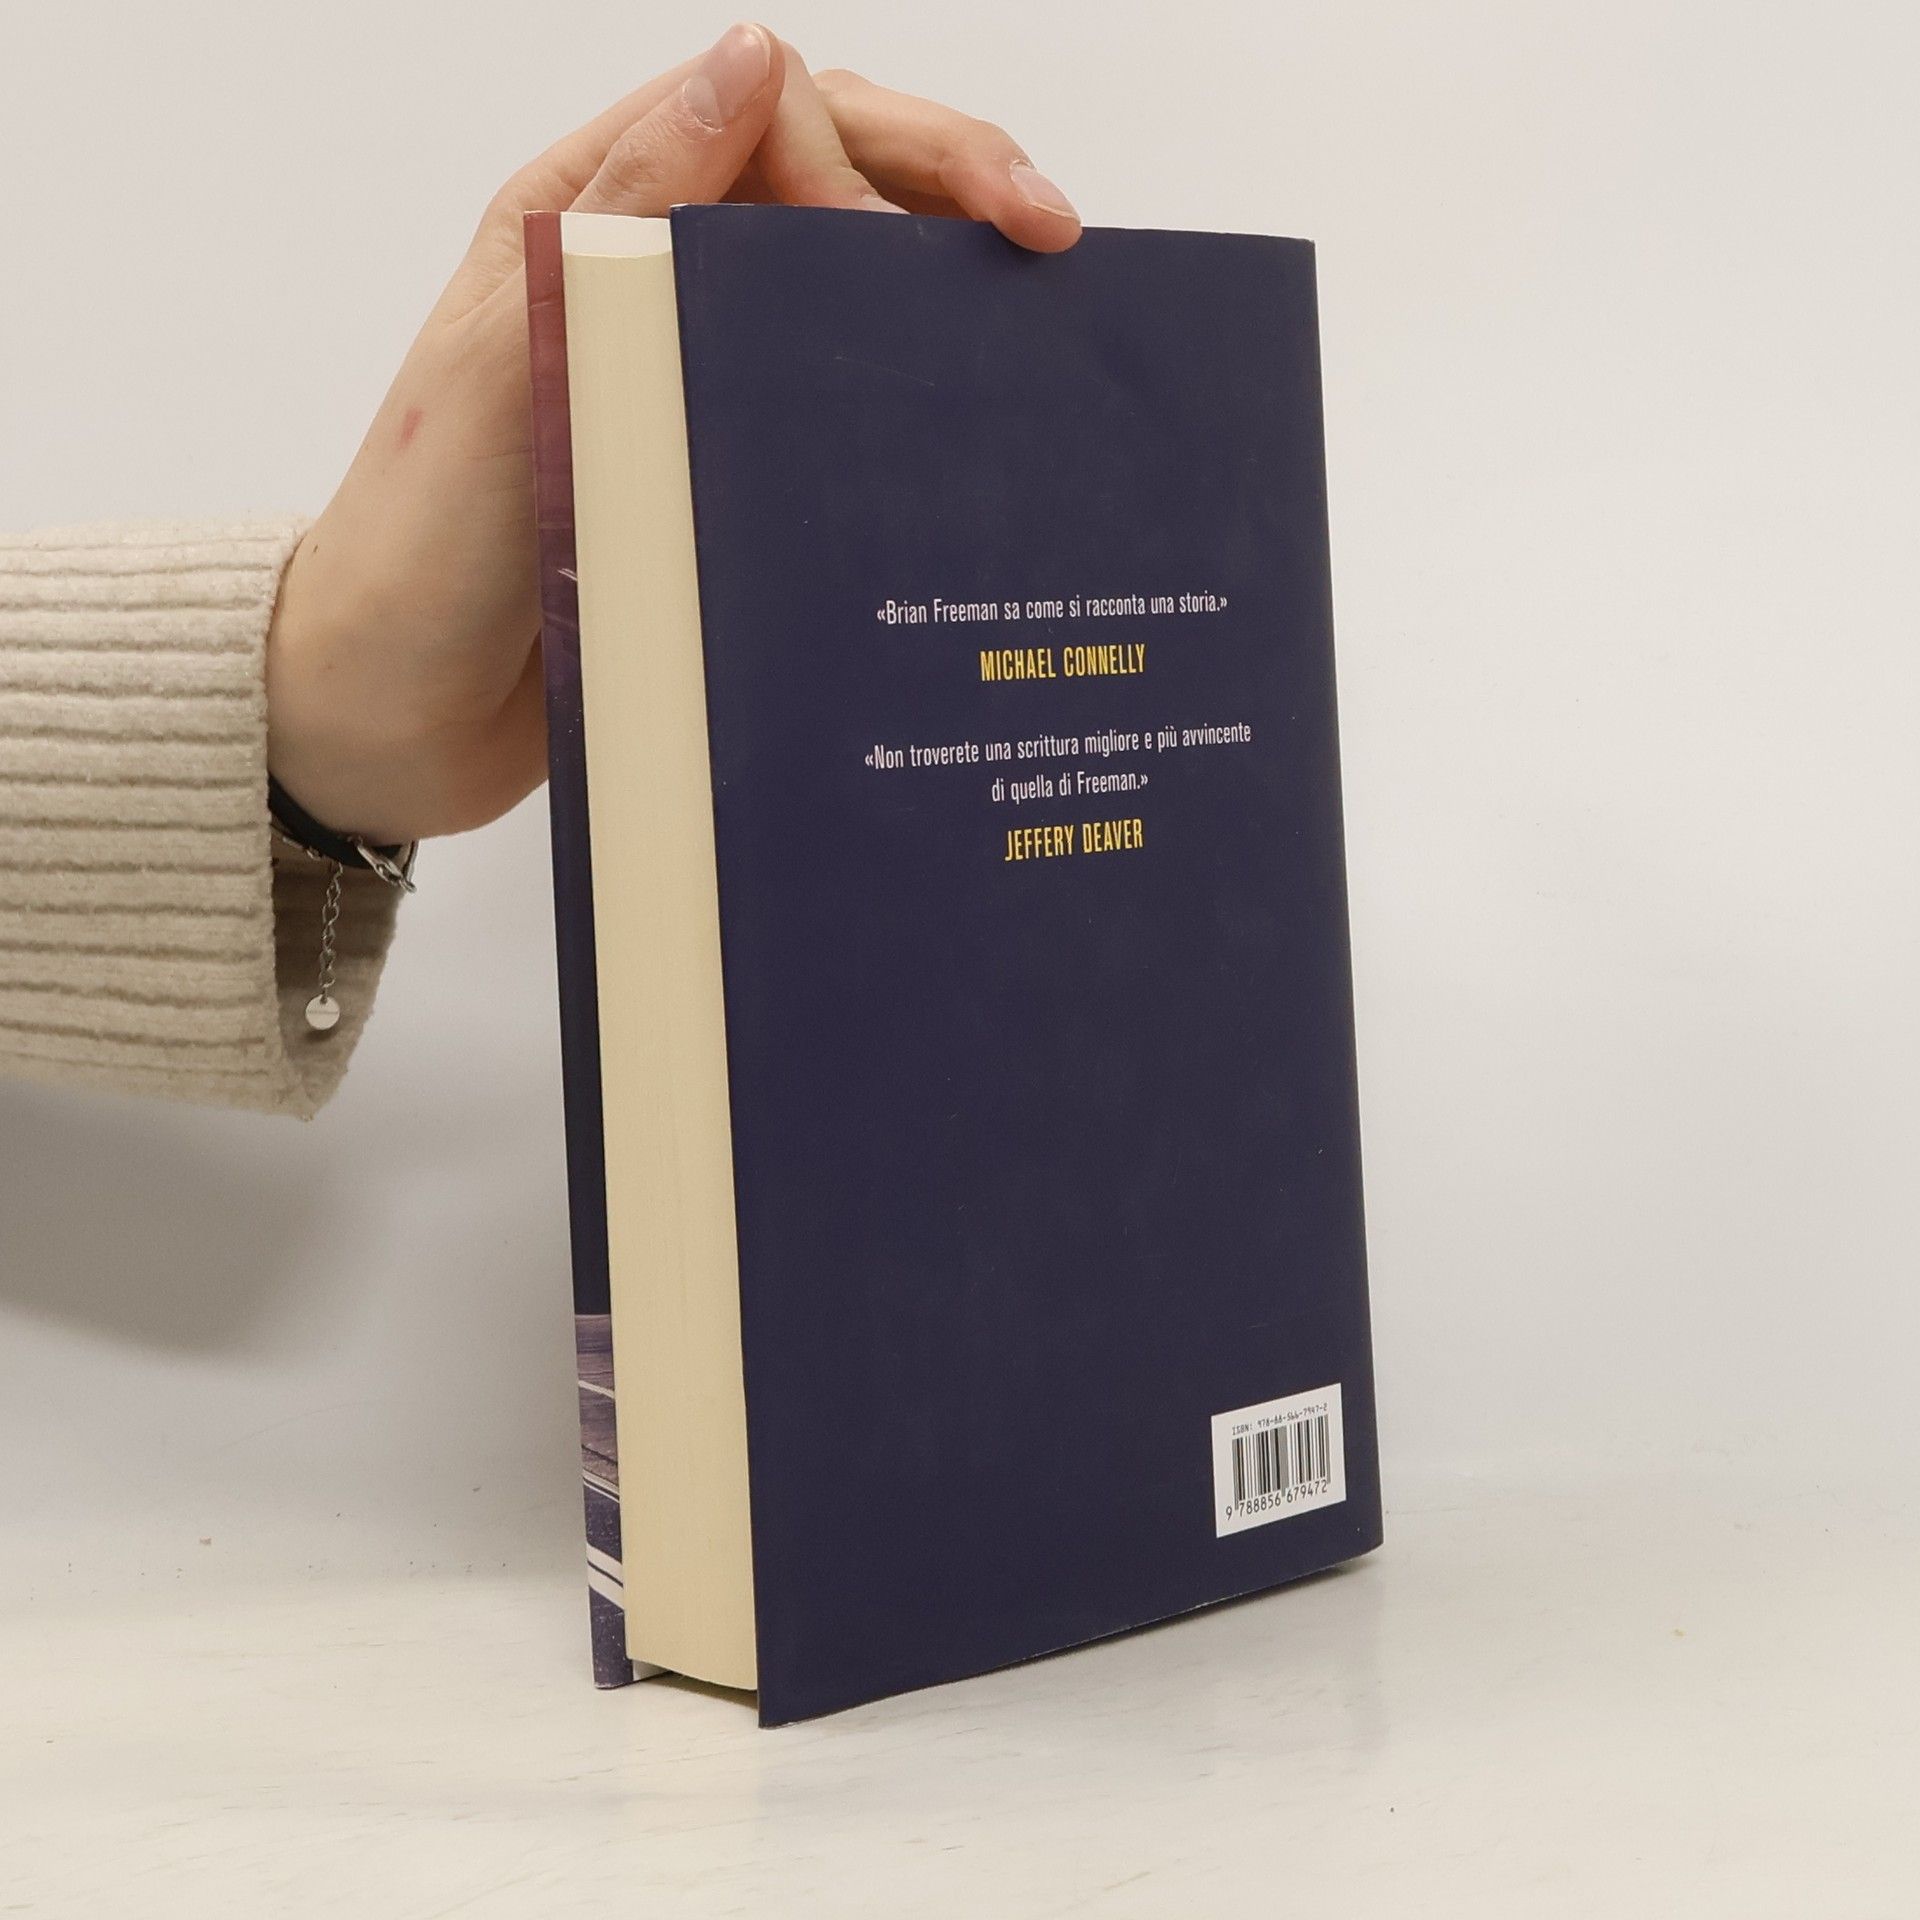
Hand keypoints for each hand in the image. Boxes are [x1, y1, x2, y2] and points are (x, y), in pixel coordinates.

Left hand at [266, 23, 1082, 843]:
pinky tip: (965, 430)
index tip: (925, 248)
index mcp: (587, 217)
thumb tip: (751, 60)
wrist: (386, 715)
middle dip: (947, 185)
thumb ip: (617, 212)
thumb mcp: (508, 359)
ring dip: (937, 286)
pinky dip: (899, 398)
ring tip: (1034, 323)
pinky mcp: (712, 473)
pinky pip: (823, 405)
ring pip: (837, 289)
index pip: (767, 112)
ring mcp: (686, 378)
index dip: (867, 152)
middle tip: (1053, 239)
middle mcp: (647, 280)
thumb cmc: (419, 548)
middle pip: (824, 179)